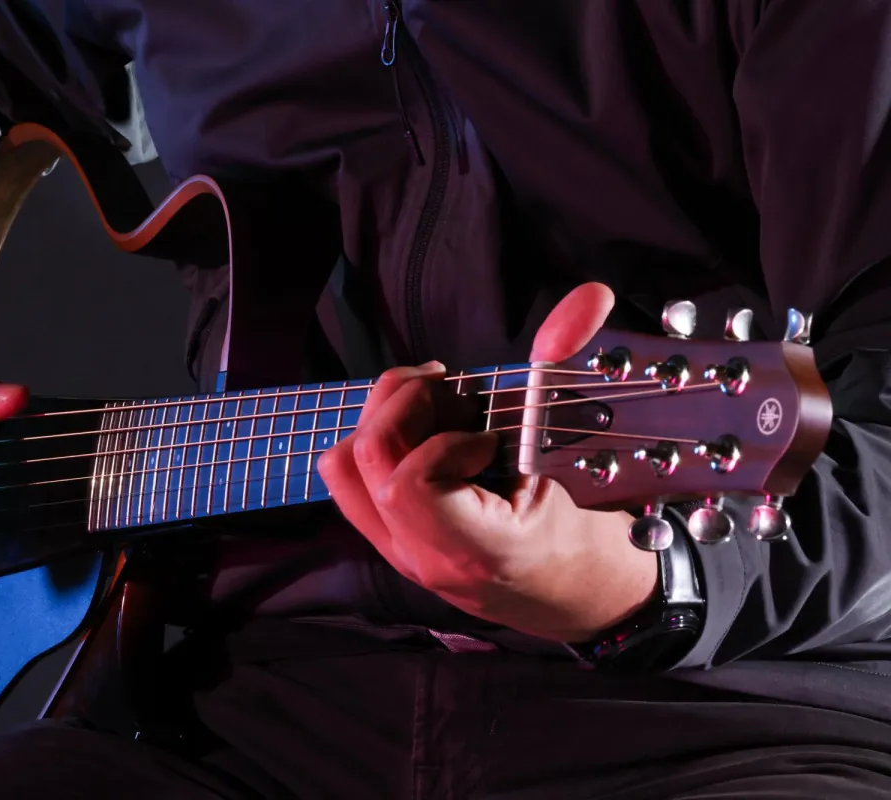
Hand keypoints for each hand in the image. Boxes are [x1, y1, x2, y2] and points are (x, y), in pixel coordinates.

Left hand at [317, 283, 657, 641]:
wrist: (577, 599)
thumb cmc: (584, 538)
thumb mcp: (587, 464)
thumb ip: (569, 371)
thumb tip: (589, 294)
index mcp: (474, 552)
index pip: (407, 486)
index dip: (440, 441)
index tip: (486, 436)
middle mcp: (421, 555)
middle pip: (362, 460)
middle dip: (402, 405)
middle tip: (451, 395)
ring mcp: (397, 550)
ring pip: (342, 466)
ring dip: (382, 418)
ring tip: (433, 410)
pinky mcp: (387, 538)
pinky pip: (349, 479)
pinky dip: (378, 439)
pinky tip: (423, 434)